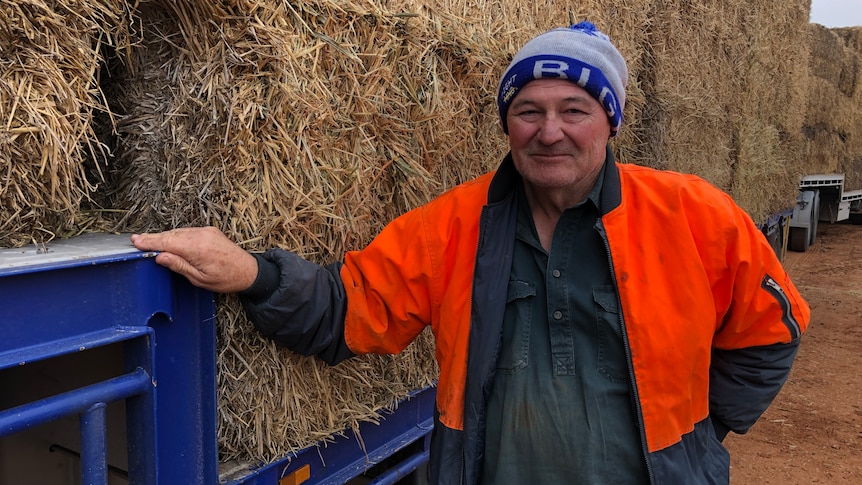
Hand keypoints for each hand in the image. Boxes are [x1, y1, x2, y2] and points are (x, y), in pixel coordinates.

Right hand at [130, 227, 258, 292]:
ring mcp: (206, 231)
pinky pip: (188, 231)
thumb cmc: (226, 279)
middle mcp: (201, 236)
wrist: (249, 271)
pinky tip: (169, 241)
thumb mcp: (199, 278)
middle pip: (171, 235)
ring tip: (149, 241)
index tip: (136, 241)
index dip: (150, 242)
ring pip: (179, 232)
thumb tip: (160, 257)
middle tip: (137, 241)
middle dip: (154, 238)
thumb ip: (179, 265)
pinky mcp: (210, 231)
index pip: (167, 242)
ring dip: (165, 237)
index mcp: (197, 248)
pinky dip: (177, 235)